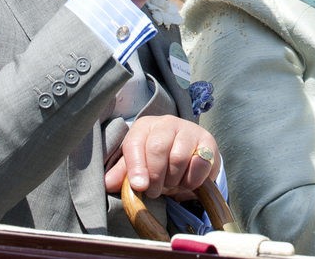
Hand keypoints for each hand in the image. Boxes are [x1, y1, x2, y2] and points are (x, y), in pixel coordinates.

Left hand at [104, 115, 219, 199]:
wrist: (190, 158)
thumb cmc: (158, 162)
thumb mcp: (138, 166)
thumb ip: (123, 174)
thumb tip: (107, 184)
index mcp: (144, 126)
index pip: (135, 144)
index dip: (135, 167)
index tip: (139, 187)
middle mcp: (167, 122)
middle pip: (157, 148)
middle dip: (155, 177)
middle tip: (155, 191)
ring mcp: (189, 130)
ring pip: (178, 158)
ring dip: (174, 180)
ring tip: (171, 184)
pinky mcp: (208, 141)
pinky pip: (199, 164)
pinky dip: (192, 180)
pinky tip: (187, 181)